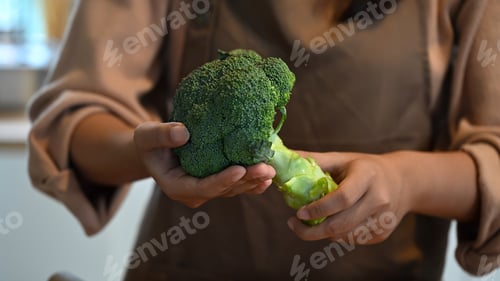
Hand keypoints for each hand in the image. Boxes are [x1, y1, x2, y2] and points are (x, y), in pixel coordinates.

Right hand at [133, 122, 274, 207]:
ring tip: (271, 170)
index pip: (202, 187)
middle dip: (246, 180)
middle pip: (224, 190)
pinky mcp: (216, 183)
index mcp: (176, 186)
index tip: (239, 170)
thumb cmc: (149, 143)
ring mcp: (207, 190)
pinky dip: (252, 182)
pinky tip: (267, 178)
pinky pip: (236, 185)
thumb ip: (162, 135)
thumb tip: (183, 133)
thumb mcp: (147, 136)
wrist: (154, 150)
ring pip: (233, 189)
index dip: (222, 181)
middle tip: (266, 169)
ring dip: (253, 181)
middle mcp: (194, 193)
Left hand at [287, 152, 410, 244]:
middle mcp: (379, 199)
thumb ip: (314, 160)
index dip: (318, 209)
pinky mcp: (382, 234)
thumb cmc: (365, 167)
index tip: (298, 212)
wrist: (403, 181)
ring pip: (344, 236)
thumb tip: (284, 156)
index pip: (342, 198)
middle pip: (341, 224)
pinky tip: (331, 222)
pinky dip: (336, 234)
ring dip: (322, 233)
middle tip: (293, 224)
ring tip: (309, 222)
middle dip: (312, 230)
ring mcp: (383, 219)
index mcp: (368, 176)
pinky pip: (352, 239)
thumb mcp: (342, 158)